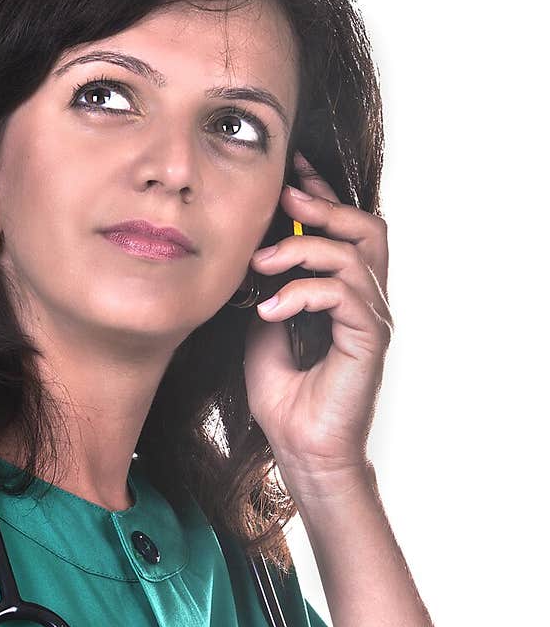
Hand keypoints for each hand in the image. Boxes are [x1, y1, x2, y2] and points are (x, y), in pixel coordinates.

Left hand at [242, 152, 391, 489]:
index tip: (291, 172)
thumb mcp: (263, 338)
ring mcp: (372, 321)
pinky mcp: (368, 342)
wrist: (305, 455)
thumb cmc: (287, 405)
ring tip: (263, 264)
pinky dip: (302, 292)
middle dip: (325, 205)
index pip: (346, 232)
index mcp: (347, 298)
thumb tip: (255, 263)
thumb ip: (270, 297)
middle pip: (368, 229)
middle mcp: (368, 303)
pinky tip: (270, 309)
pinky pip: (343, 294)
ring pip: (355, 255)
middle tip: (284, 197)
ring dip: (303, 249)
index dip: (322, 196)